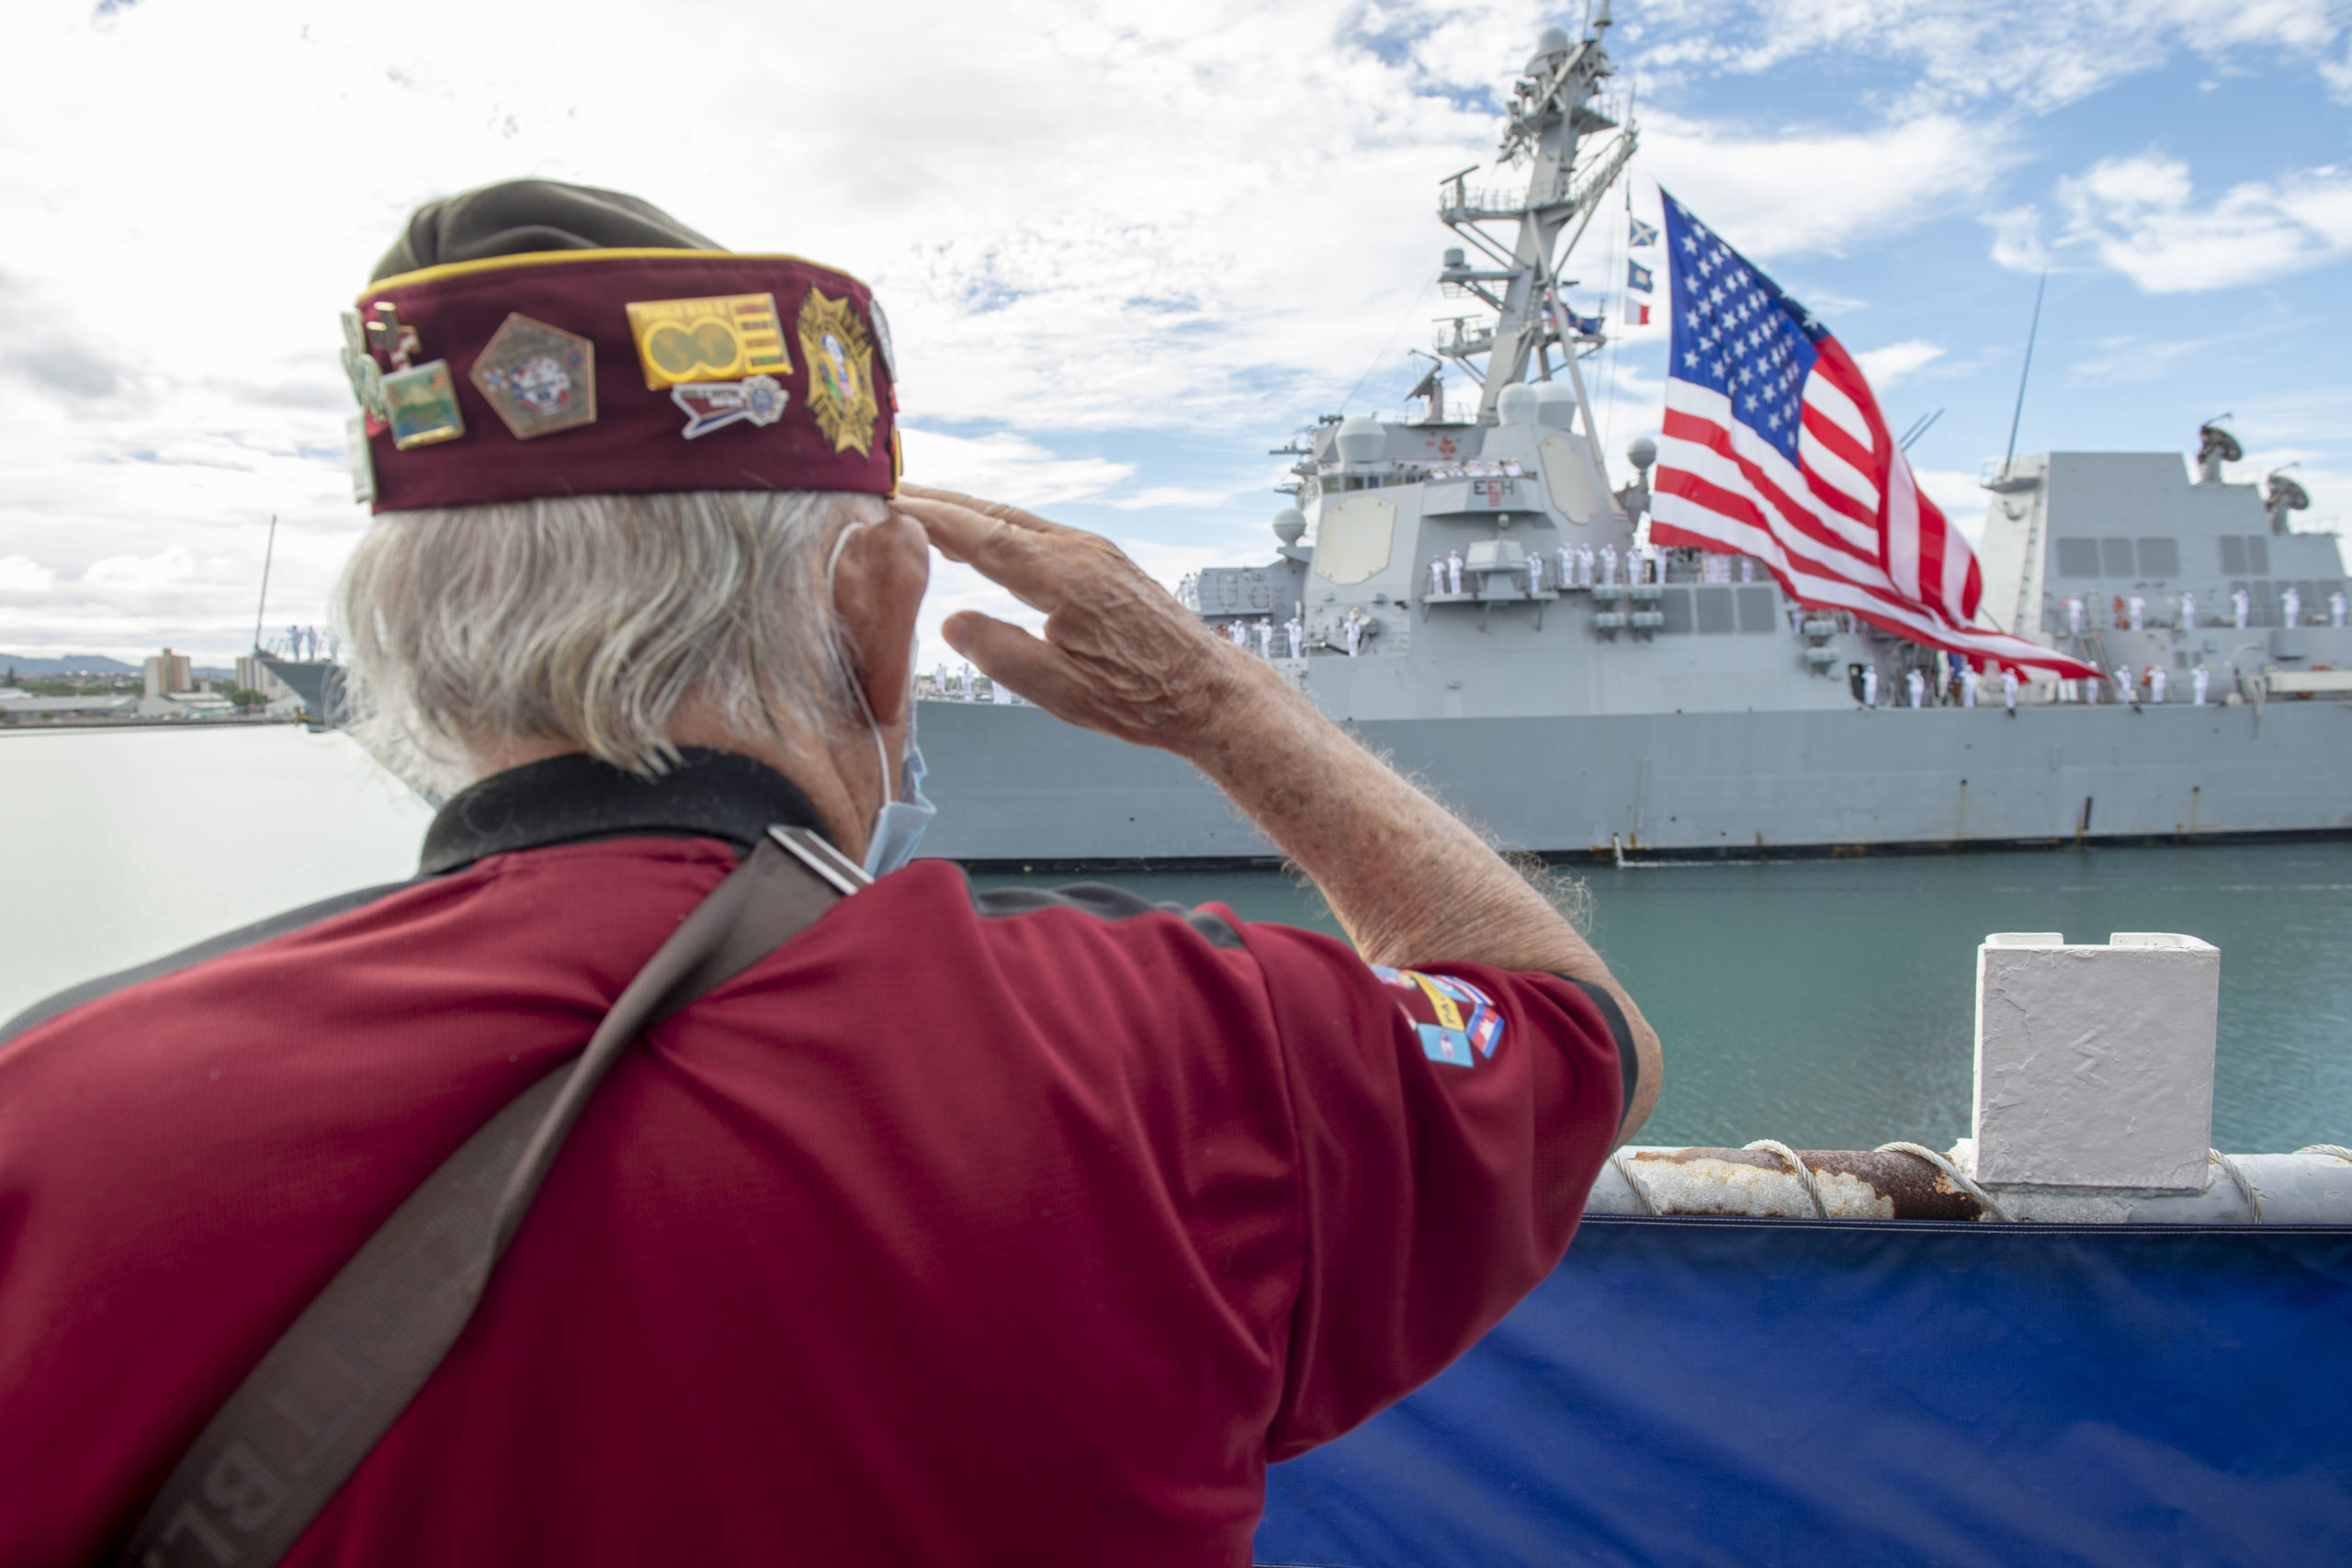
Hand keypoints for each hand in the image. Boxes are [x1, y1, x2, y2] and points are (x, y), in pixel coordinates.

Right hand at [894, 487, 1281, 757]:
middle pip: (994, 514)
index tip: (889, 503)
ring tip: (918, 509)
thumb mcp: (1062, 692)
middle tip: (888, 491)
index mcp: (1066, 578)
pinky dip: (995, 527)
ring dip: (966, 512)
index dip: (932, 518)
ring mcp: (1094, 551)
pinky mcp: (1102, 560)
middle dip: (938, 502)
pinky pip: (1035, 532)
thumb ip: (1001, 654)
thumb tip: (950, 622)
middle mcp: (1080, 551)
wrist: (1207, 691)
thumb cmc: (1142, 699)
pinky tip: (978, 537)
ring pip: (1015, 520)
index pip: (982, 536)